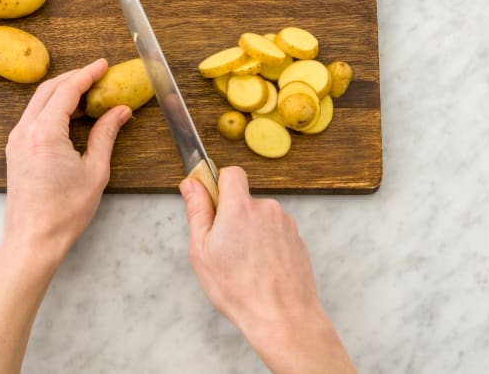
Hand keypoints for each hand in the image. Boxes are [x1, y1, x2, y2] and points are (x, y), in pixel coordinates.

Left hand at [4, 58, 131, 260]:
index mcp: (45, 132)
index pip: (67, 90)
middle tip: (97, 75)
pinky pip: (33, 116)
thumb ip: (106, 134)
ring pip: (38, 101)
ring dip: (62, 92)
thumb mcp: (95, 170)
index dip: (87, 74)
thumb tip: (120, 111)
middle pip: (49, 89)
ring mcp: (16, 139)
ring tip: (88, 93)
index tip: (103, 64)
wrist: (34, 239)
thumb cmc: (65, 211)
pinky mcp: (15, 149)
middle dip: (74, 77)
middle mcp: (25, 130)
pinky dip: (52, 107)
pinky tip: (70, 114)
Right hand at [179, 167, 355, 373]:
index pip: (231, 172)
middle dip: (233, 216)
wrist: (283, 317)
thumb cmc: (239, 289)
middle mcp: (267, 209)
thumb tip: (192, 183)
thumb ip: (197, 210)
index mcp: (240, 207)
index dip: (219, 184)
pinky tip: (261, 269)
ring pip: (260, 217)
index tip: (212, 204)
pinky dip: (266, 245)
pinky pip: (274, 232)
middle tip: (224, 248)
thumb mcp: (202, 251)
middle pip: (244, 199)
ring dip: (250, 232)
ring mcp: (285, 223)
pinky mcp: (296, 239)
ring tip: (244, 265)